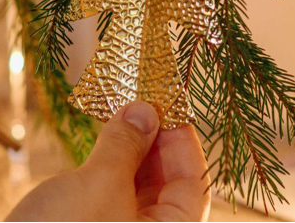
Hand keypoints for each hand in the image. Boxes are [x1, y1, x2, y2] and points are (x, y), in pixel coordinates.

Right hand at [6, 101, 210, 221]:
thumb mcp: (99, 184)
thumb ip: (126, 144)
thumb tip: (145, 111)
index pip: (194, 185)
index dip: (183, 139)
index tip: (167, 101)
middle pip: (168, 185)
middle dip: (156, 139)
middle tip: (142, 99)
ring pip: (139, 189)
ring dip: (132, 149)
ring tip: (121, 112)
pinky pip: (114, 196)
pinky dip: (112, 166)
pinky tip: (104, 139)